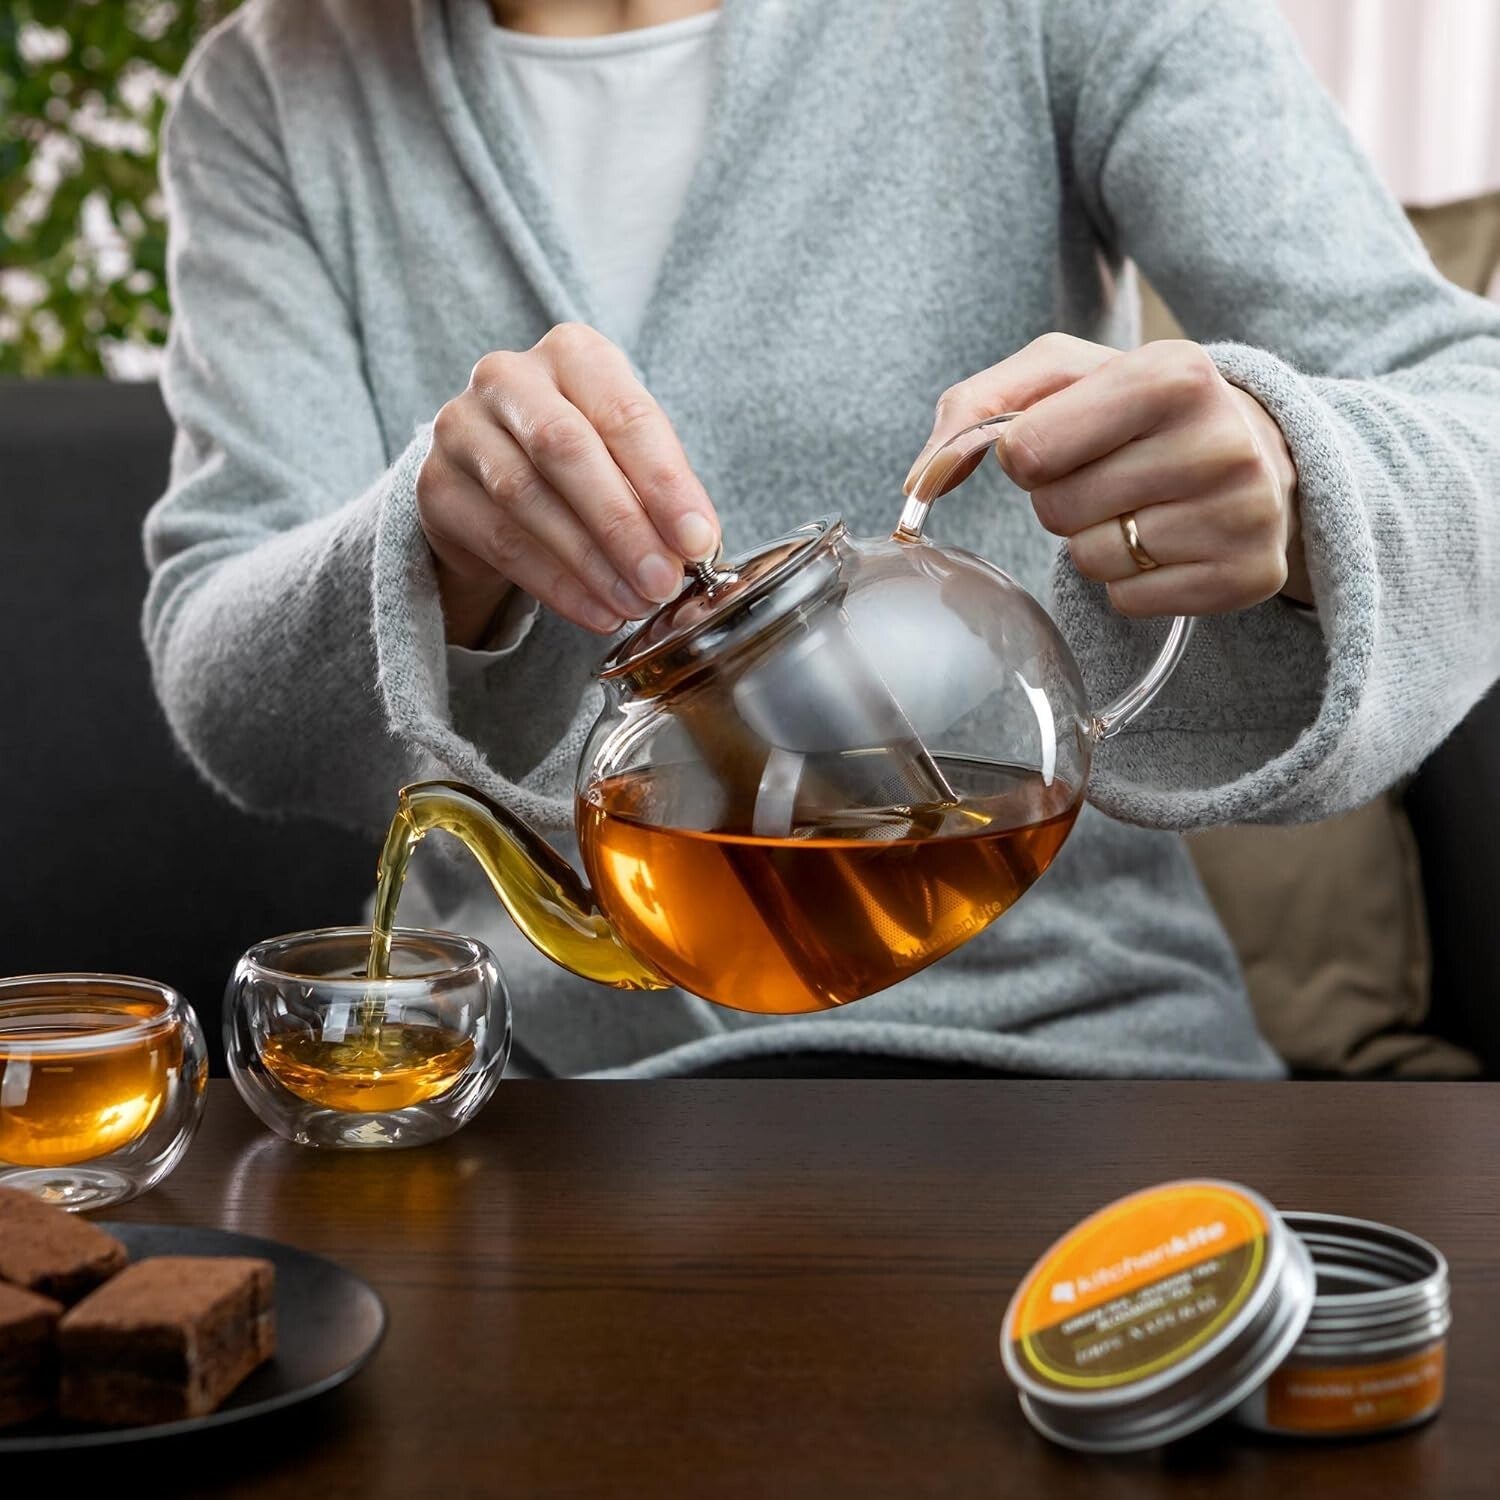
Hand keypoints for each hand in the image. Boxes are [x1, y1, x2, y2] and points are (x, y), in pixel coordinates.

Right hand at [418, 323, 720, 645]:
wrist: (493, 479)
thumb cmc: (581, 460)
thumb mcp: (626, 454)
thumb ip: (657, 490)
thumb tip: (693, 546)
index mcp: (574, 354)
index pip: (625, 415)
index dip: (666, 483)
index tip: (698, 542)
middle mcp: (508, 377)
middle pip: (566, 448)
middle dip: (622, 524)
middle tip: (662, 582)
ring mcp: (461, 428)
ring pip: (527, 498)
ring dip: (590, 562)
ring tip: (634, 604)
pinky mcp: (436, 487)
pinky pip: (501, 542)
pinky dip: (557, 585)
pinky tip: (597, 612)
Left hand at [905, 334, 1309, 614]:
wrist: (1258, 450)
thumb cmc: (1137, 409)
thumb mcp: (1062, 376)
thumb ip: (975, 406)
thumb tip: (919, 481)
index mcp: (1172, 372)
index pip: (1028, 448)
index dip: (1026, 454)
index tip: (1060, 442)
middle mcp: (1221, 441)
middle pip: (1057, 510)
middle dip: (1063, 498)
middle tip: (1110, 474)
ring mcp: (1243, 514)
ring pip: (1092, 562)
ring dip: (1095, 541)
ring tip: (1140, 506)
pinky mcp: (1247, 576)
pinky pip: (1129, 602)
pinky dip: (1129, 581)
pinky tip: (1166, 542)